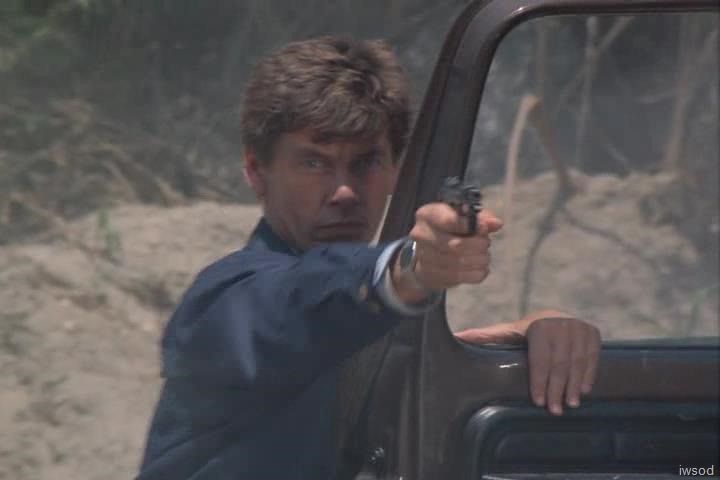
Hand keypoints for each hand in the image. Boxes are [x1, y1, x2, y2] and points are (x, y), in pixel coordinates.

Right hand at [391, 203, 502, 303]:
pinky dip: (476, 273)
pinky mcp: (431, 275)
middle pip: (456, 245)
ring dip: (479, 260)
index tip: (484, 228)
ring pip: (459, 263)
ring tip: (485, 256)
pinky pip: (459, 277)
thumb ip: (480, 217)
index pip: (449, 220)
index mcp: (427, 215)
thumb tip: (496, 224)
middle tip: (486, 244)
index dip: (471, 225)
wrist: (428, 253)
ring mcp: (424, 257)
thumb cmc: (449, 229)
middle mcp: (421, 235)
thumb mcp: (462, 216)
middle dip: (479, 245)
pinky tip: (481, 268)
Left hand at [455, 310, 600, 415]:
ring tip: (570, 405)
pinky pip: (593, 357)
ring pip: (577, 362)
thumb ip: (485, 336)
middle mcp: (560, 324)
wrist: (556, 317)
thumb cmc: (527, 332)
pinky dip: (588, 375)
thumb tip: (456, 336)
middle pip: (558, 363)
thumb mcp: (507, 332)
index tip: (538, 401)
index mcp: (539, 325)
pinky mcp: (594, 332)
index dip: (539, 381)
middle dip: (556, 389)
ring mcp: (579, 328)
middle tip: (554, 410)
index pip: (540, 358)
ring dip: (574, 385)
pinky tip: (583, 391)